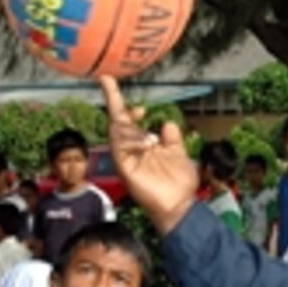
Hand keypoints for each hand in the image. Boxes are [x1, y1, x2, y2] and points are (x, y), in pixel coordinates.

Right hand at [100, 75, 198, 233]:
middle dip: (112, 98)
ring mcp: (126, 158)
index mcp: (143, 145)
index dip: (128, 108)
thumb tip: (166, 123)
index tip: (141, 106)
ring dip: (131, 127)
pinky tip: (147, 145)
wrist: (180, 205)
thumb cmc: (179, 183)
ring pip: (116, 131)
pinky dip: (131, 140)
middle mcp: (131, 150)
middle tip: (107, 81)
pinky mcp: (124, 168)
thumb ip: (172, 139)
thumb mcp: (179, 154)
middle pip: (116, 120)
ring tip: (151, 141)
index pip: (129, 121)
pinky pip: (119, 147)